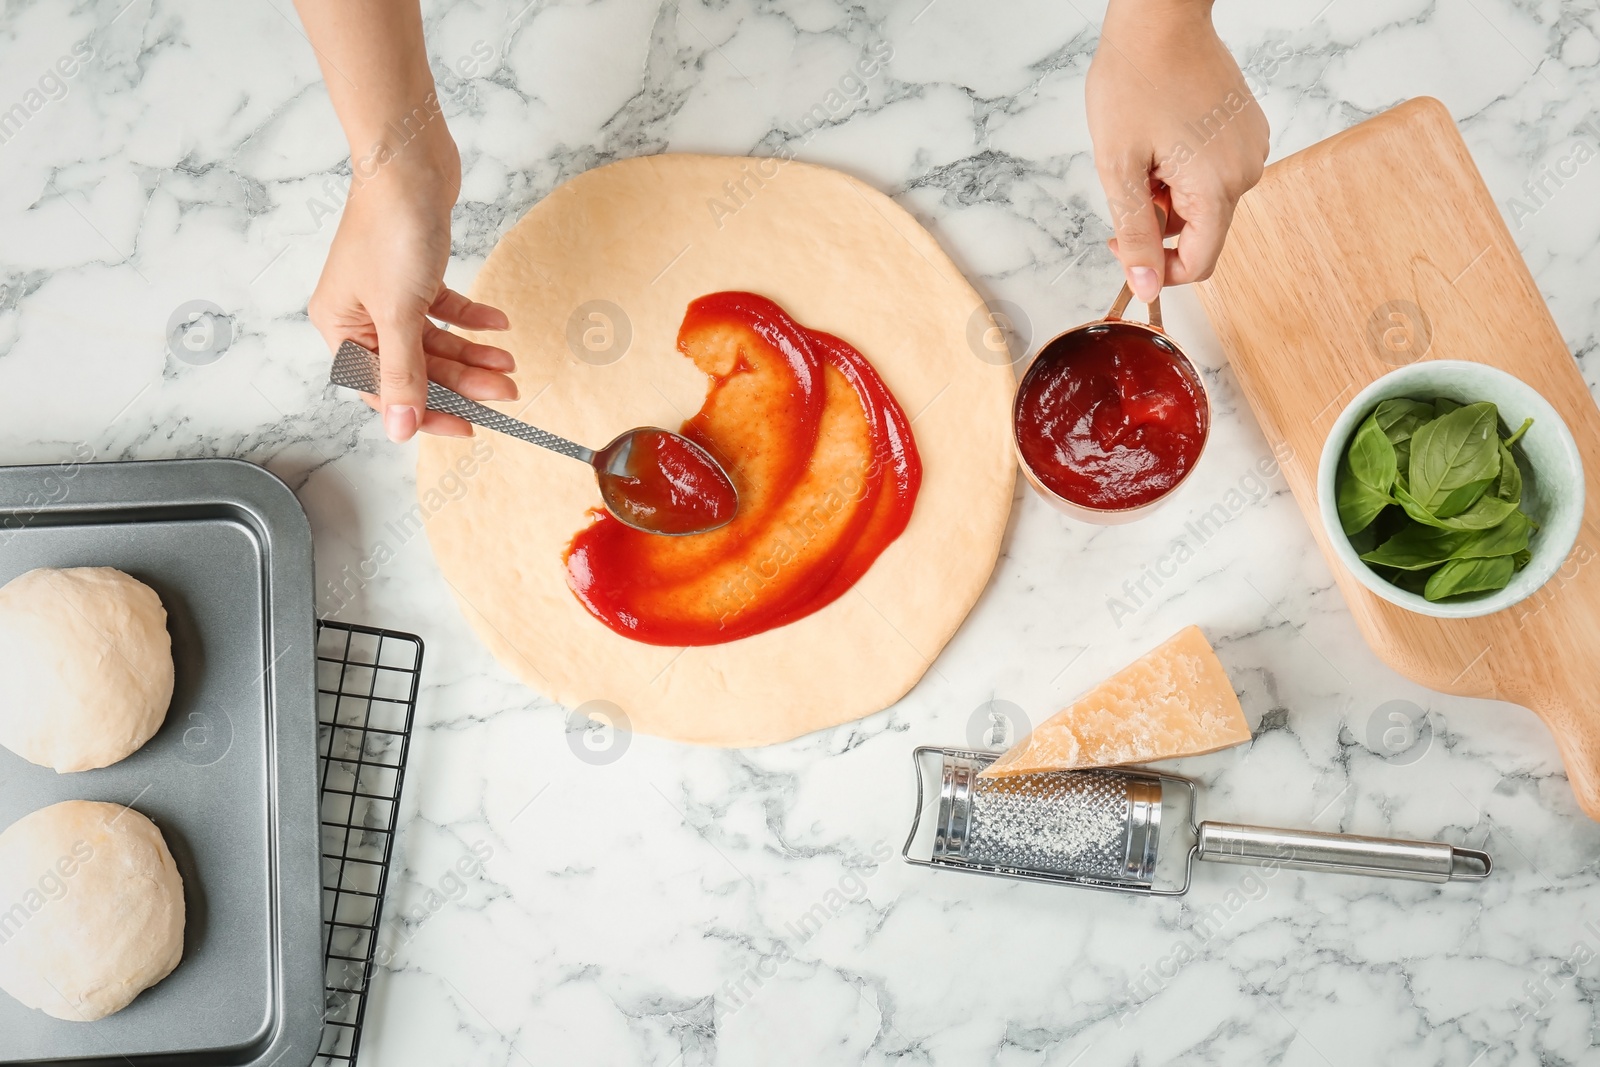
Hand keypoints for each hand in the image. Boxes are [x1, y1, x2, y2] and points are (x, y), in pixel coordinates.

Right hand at [308, 135, 515, 441]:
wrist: (409, 161)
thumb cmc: (392, 229)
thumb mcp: (399, 314)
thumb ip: (403, 374)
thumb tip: (400, 430)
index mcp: (340, 327)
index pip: (384, 391)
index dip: (427, 412)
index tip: (469, 427)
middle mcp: (359, 313)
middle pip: (416, 366)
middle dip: (462, 381)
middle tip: (506, 391)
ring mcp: (387, 292)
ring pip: (434, 341)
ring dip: (472, 354)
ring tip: (509, 362)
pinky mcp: (414, 272)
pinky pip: (444, 310)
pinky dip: (471, 319)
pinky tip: (498, 325)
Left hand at [1086, 0, 1268, 300]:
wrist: (1159, 19)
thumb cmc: (1135, 81)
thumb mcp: (1119, 168)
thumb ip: (1135, 234)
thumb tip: (1145, 288)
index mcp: (1218, 187)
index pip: (1199, 264)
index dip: (1156, 269)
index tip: (1123, 245)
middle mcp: (1246, 171)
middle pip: (1200, 232)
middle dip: (1157, 222)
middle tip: (1126, 183)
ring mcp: (1250, 148)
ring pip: (1204, 203)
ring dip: (1167, 195)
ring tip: (1143, 154)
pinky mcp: (1246, 130)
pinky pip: (1213, 173)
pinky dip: (1183, 172)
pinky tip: (1162, 139)